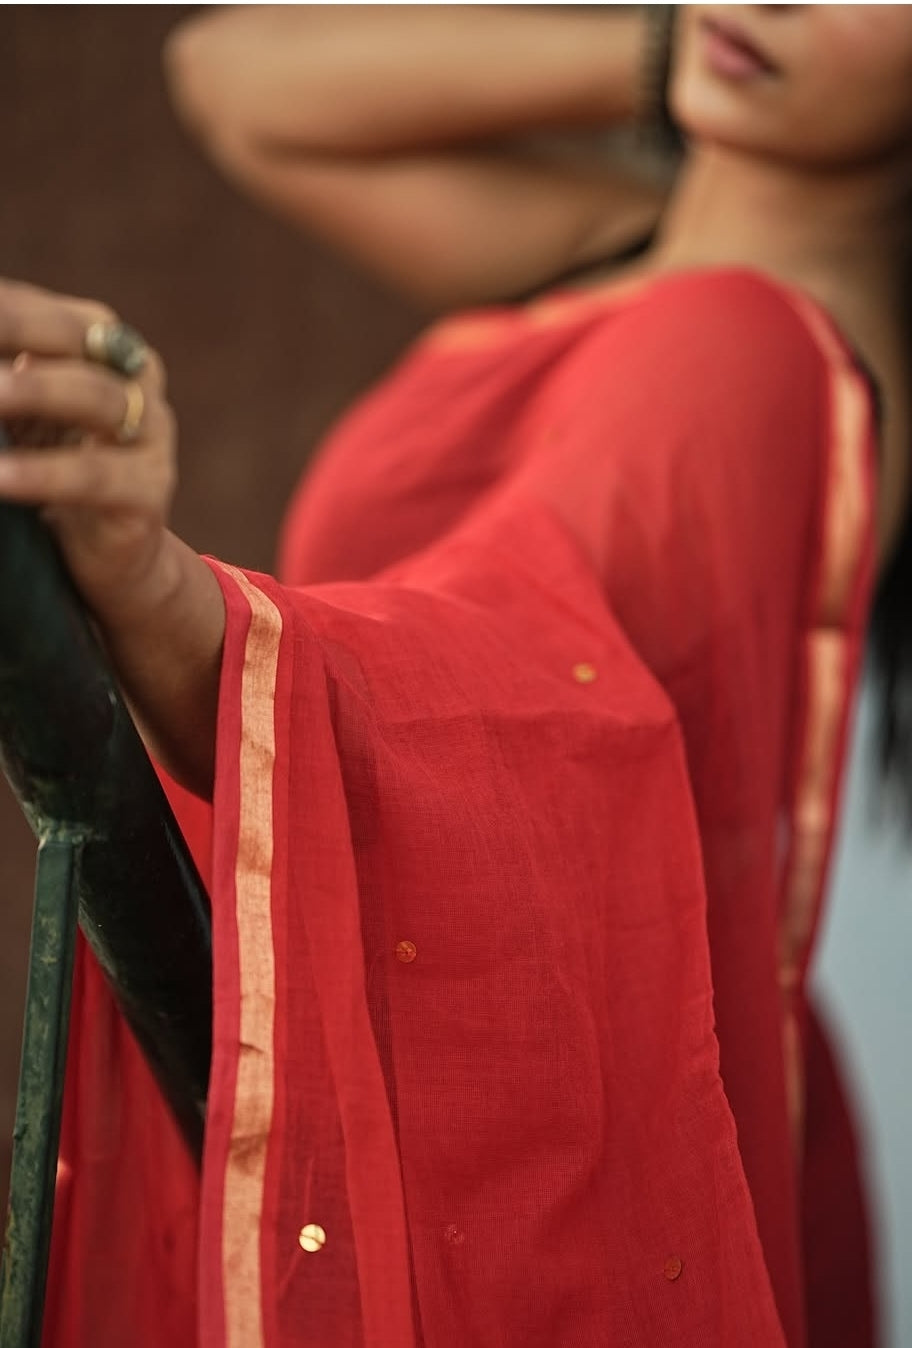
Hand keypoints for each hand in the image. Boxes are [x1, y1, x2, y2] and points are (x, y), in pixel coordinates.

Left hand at [0, 279, 175, 625]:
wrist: (111, 556)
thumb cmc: (54, 468)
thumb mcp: (23, 415)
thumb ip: (5, 382)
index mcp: (105, 347)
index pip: (48, 314)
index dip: (6, 310)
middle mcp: (138, 381)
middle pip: (82, 338)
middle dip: (19, 327)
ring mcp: (151, 435)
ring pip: (98, 398)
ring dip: (37, 392)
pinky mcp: (149, 491)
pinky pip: (95, 476)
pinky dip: (45, 474)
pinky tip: (2, 477)